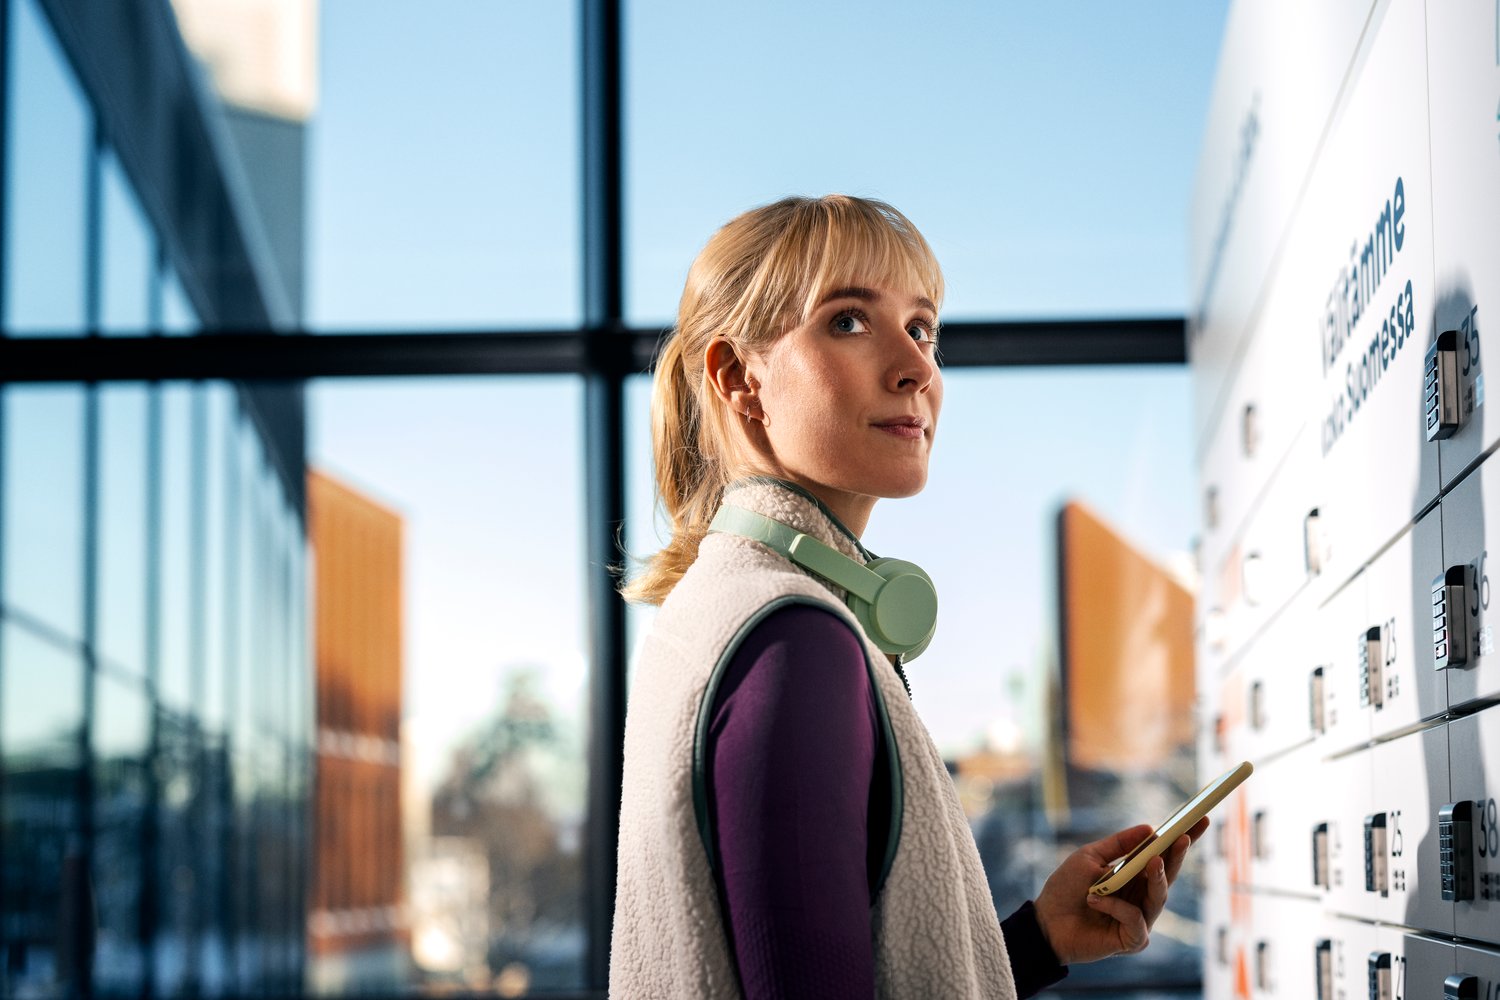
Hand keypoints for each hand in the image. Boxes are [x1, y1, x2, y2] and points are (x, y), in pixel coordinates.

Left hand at [1031, 817, 1208, 964]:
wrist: (1045, 922)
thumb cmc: (1065, 889)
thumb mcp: (1089, 858)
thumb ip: (1119, 845)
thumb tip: (1151, 828)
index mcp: (1134, 876)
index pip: (1164, 856)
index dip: (1183, 840)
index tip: (1200, 819)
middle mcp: (1142, 897)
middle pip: (1168, 875)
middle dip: (1178, 855)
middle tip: (1183, 837)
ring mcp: (1140, 919)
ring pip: (1159, 897)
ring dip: (1156, 878)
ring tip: (1153, 862)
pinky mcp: (1133, 940)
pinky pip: (1135, 918)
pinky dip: (1115, 906)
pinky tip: (1094, 899)